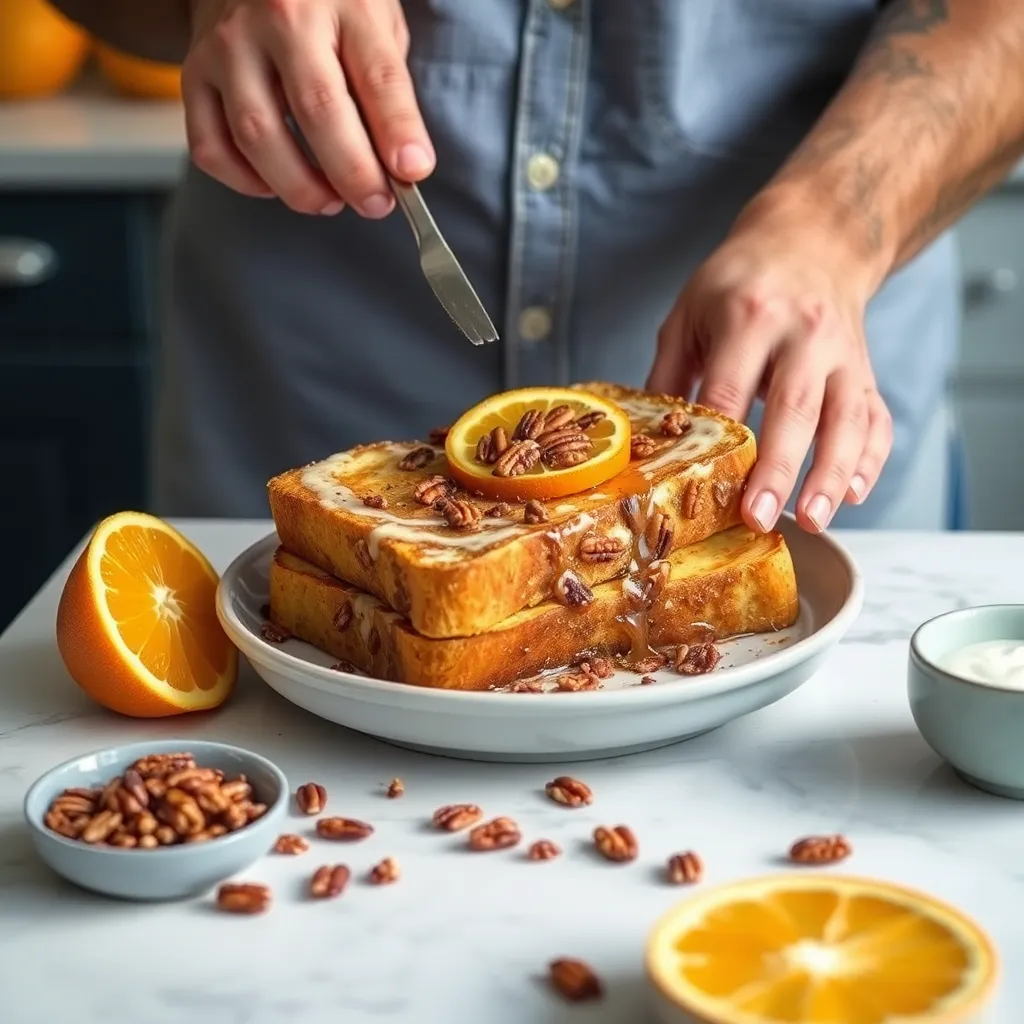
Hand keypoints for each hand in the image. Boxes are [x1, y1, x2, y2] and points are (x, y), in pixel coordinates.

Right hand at [182, 0, 433, 216]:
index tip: (412, 172)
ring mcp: (228, 46)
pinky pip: (211, 147)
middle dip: (353, 173)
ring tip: (331, 201)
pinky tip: (276, 185)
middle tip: (376, 203)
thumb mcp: (374, 25)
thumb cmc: (325, 6)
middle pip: (317, 112)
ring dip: (300, 187)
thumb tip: (404, 167)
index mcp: (339, 2)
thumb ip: (388, 90)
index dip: (397, 132)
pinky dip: (246, 182)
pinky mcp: (194, 74)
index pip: (377, 75)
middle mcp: (278, 19)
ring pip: (258, 137)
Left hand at [647, 197, 892, 534]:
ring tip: (814, 519)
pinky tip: (853, 494)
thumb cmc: (739, 281)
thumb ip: (667, 375)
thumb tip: (643, 440)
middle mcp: (804, 334)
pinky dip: (871, 459)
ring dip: (831, 474)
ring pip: (846, 418)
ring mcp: (843, 353)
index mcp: (749, 316)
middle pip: (795, 408)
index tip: (710, 485)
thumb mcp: (688, 312)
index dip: (722, 439)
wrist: (814, 237)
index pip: (731, 387)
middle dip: (778, 468)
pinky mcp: (866, 369)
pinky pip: (878, 418)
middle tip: (758, 517)